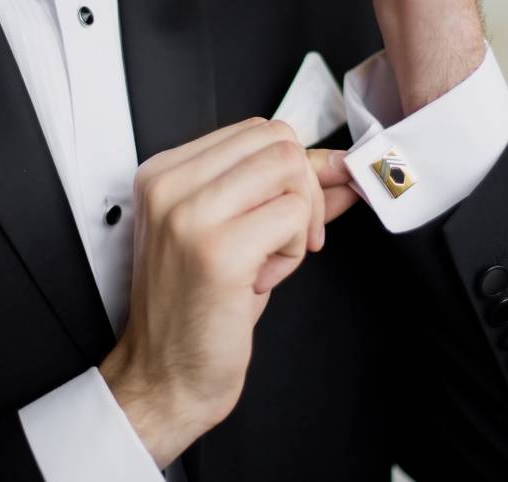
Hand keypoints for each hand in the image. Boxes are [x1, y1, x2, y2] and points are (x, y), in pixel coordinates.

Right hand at [100, 118, 354, 468]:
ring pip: (290, 172)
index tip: (295, 210)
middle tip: (286, 240)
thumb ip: (286, 191)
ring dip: (298, 222)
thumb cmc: (197, 310)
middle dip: (303, 192)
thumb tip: (343, 164)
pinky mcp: (218, 251)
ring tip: (266, 261)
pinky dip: (294, 252)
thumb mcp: (237, 233)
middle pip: (279, 143)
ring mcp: (190, 215)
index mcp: (164, 173)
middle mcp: (169, 185)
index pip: (257, 131)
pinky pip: (293, 218)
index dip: (294, 170)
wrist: (164, 377)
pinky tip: (261, 280)